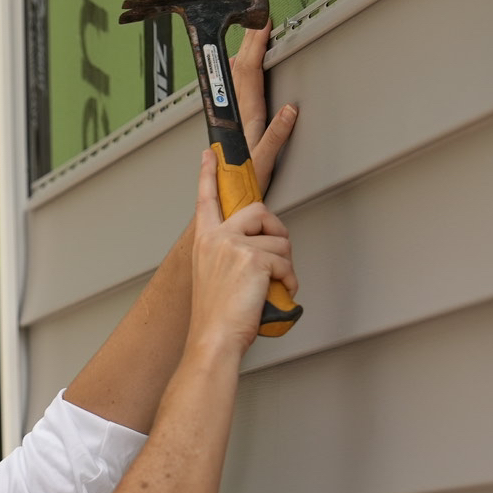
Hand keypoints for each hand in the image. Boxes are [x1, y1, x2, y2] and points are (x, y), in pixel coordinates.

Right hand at [187, 149, 296, 356]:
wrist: (213, 338)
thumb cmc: (216, 316)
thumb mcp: (215, 276)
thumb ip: (231, 254)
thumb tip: (260, 248)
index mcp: (204, 241)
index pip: (205, 199)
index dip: (208, 174)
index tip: (208, 154)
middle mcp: (216, 238)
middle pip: (259, 211)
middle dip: (276, 231)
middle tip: (277, 256)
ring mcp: (234, 246)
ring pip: (279, 240)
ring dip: (284, 265)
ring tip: (272, 286)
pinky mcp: (253, 259)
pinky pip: (285, 261)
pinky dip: (288, 280)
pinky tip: (277, 293)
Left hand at [230, 24, 298, 188]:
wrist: (224, 198)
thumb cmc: (242, 183)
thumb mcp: (265, 161)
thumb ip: (277, 135)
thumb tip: (291, 110)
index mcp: (246, 117)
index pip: (250, 73)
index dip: (255, 47)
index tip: (262, 26)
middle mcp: (238, 115)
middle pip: (241, 70)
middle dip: (249, 42)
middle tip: (256, 20)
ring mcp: (234, 119)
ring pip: (236, 78)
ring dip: (242, 54)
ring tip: (248, 36)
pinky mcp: (233, 125)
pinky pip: (233, 91)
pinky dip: (235, 74)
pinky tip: (235, 67)